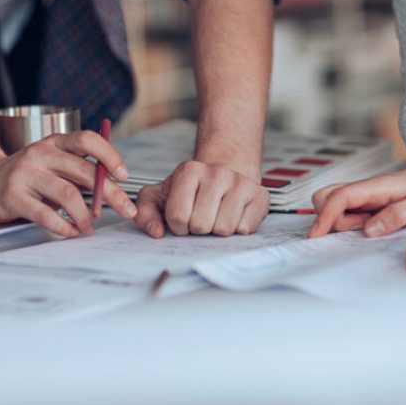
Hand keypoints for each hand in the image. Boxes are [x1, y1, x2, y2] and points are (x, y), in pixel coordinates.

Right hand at [0, 131, 137, 236]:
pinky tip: (70, 231)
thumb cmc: (25, 176)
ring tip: (90, 227)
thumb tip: (115, 185)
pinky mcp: (13, 196)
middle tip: (126, 210)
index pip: (87, 140)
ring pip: (67, 194)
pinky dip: (63, 226)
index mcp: (54, 143)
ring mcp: (25, 174)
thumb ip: (78, 170)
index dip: (109, 155)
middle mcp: (40, 154)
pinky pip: (45, 214)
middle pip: (84, 171)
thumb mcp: (52, 165)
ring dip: (86, 215)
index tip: (124, 174)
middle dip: (111, 194)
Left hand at [134, 161, 268, 237]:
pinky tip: (233, 216)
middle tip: (201, 218)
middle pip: (201, 225)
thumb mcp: (159, 197)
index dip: (178, 226)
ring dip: (217, 231)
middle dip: (197, 230)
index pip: (178, 216)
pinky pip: (245, 229)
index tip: (183, 218)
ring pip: (224, 229)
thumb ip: (145, 213)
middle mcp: (217, 173)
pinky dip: (237, 231)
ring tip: (216, 217)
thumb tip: (157, 233)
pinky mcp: (261, 195)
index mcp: (189, 171)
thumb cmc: (188, 193)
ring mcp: (241, 182)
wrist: (224, 176)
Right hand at [308, 157, 405, 237]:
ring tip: (370, 227)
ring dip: (340, 223)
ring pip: (331, 206)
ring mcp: (361, 196)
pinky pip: (343, 212)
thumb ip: (398, 216)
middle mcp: (363, 189)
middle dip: (331, 219)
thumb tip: (369, 230)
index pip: (340, 197)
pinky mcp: (363, 203)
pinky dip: (347, 223)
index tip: (316, 235)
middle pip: (325, 199)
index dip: (325, 216)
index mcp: (375, 187)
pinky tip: (369, 227)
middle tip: (360, 230)